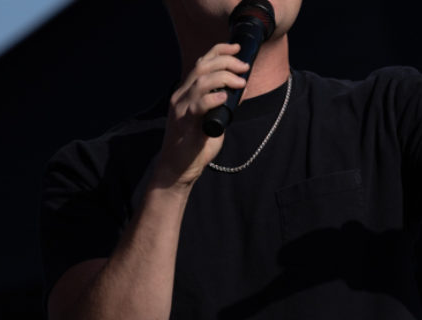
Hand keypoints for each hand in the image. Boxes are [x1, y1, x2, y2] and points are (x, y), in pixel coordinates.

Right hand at [154, 43, 249, 188]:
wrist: (177, 169)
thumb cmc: (195, 145)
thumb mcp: (213, 119)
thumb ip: (223, 105)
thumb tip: (242, 89)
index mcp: (187, 92)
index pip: (201, 62)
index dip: (219, 51)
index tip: (237, 48)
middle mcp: (181, 96)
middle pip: (202, 66)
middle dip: (226, 61)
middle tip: (244, 67)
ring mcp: (180, 108)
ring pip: (200, 81)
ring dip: (224, 77)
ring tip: (240, 82)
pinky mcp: (184, 122)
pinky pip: (198, 104)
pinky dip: (213, 98)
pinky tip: (225, 97)